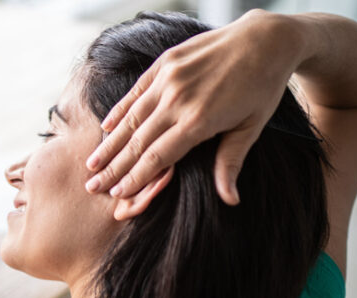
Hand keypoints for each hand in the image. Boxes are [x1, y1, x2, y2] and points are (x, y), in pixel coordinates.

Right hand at [83, 10, 304, 206]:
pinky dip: (119, 111)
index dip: (135, 178)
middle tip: (93, 186)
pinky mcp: (164, 63)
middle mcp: (178, 100)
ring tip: (91, 163)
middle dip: (114, 168)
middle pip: (137, 142)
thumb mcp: (251, 127)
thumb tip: (229, 200)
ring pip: (131, 118)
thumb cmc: (262, 87)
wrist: (265, 38)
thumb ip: (231, 162)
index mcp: (200, 120)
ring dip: (109, 144)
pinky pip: (135, 92)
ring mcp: (168, 79)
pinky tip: (105, 128)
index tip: (117, 194)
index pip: (158, 157)